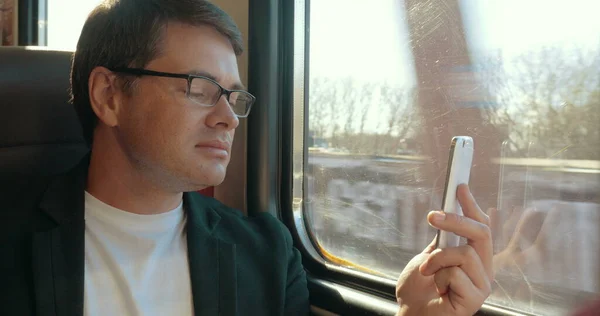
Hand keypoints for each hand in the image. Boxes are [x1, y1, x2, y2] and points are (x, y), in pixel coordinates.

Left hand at [396, 184, 492, 315]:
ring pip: (465, 253)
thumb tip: (445, 213)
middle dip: (456, 220)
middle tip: (433, 216)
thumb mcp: (428, 257)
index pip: (480, 226)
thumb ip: (441, 241)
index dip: (471, 206)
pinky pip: (457, 274)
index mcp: (474, 258)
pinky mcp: (474, 299)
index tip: (460, 187)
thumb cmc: (418, 290)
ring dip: (438, 259)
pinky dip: (439, 277)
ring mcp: (481, 285)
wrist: (410, 314)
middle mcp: (483, 270)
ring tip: (427, 271)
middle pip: (482, 233)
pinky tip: (438, 289)